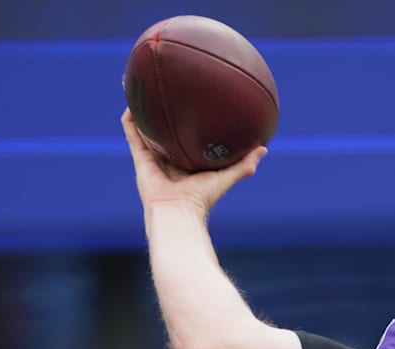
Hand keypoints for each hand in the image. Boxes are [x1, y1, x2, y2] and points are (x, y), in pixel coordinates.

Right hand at [121, 108, 265, 216]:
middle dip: (167, 117)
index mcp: (189, 164)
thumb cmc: (203, 198)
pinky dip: (130, 121)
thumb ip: (244, 164)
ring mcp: (154, 159)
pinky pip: (133, 135)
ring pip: (147, 132)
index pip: (190, 141)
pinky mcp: (140, 159)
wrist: (178, 210)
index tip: (195, 108)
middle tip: (171, 94)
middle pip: (167, 134)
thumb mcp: (226, 177)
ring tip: (145, 92)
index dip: (191, 127)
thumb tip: (264, 148)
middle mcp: (170, 160)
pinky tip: (131, 104)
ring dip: (145, 114)